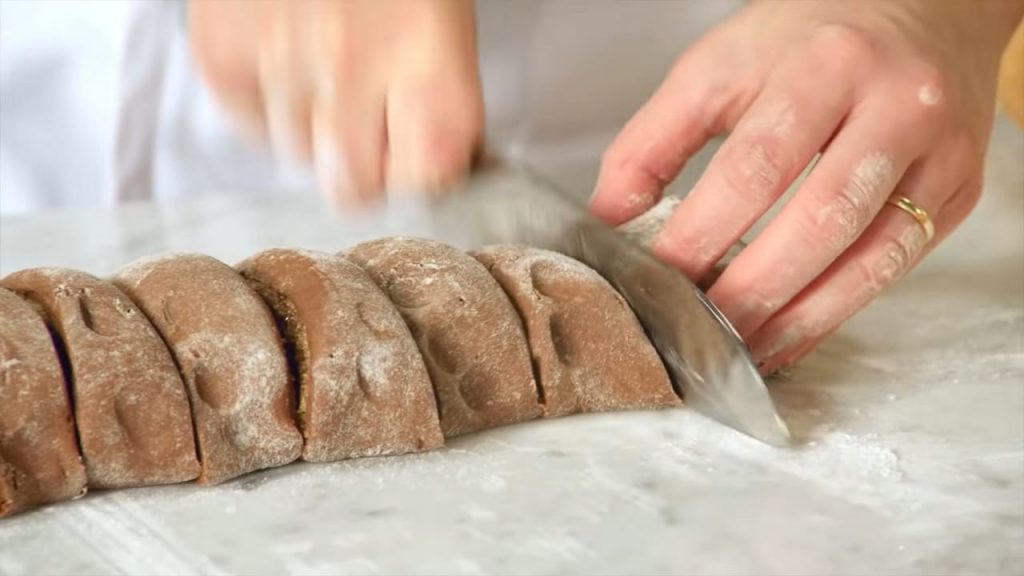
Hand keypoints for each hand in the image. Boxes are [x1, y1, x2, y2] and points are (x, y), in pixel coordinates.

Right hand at [189, 0, 482, 207]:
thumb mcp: (445, 15)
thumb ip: (445, 92)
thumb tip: (449, 166)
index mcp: (426, 51)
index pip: (425, 178)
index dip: (423, 181)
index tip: (422, 165)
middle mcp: (351, 63)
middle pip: (352, 188)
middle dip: (366, 172)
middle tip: (371, 132)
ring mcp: (278, 60)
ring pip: (298, 158)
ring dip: (315, 133)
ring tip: (325, 70)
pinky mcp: (221, 55)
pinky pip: (250, 126)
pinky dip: (268, 107)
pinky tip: (287, 60)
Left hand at [591, 0, 1023, 373]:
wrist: (925, 9)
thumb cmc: (808, 38)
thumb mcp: (719, 66)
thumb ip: (652, 141)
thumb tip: (607, 221)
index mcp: (822, 66)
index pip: (754, 167)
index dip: (700, 235)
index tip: (657, 281)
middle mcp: (894, 106)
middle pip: (818, 220)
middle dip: (750, 291)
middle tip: (698, 333)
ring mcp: (937, 152)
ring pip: (868, 259)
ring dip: (796, 319)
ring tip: (740, 351)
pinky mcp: (957, 190)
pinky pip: (895, 268)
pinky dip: (835, 313)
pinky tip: (789, 335)